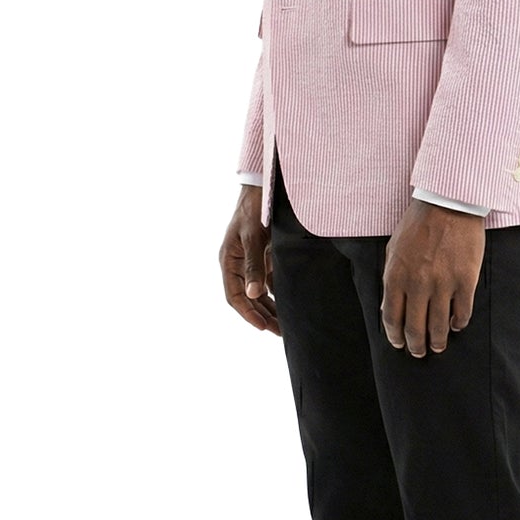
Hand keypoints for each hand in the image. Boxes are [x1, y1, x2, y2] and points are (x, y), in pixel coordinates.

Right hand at [219, 184, 279, 334]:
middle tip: (280, 332)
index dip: (248, 313)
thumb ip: (254, 266)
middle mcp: (238, 263)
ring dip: (271, 308)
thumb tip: (253, 294)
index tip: (263, 327)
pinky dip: (278, 294)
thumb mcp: (253, 237)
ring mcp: (251, 260)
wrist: (264, 186)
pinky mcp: (264, 256)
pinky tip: (290, 304)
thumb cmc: (255, 209)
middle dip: (263, 316)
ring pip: (259, 292)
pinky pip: (269, 281)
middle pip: (248, 298)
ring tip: (286, 325)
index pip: (235, 296)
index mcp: (229, 260)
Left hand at [381, 197, 485, 356]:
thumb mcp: (393, 249)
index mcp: (396, 276)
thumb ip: (391, 278)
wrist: (448, 204)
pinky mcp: (465, 281)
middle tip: (419, 352)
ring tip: (439, 346)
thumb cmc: (418, 224)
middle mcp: (418, 284)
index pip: (392, 318)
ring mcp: (443, 284)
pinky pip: (462, 312)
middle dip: (416, 346)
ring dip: (438, 341)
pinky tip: (456, 325)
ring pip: (438, 326)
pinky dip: (458, 323)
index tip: (399, 343)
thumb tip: (389, 306)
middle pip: (415, 328)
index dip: (395, 336)